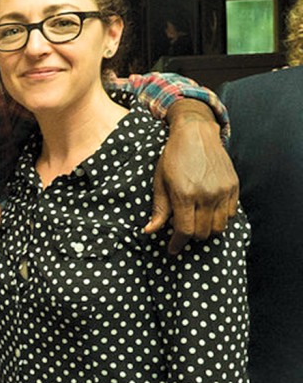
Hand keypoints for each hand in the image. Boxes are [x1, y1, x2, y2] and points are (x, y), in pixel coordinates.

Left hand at [144, 99, 237, 253]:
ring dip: (206, 230)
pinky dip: (219, 219)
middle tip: (181, 231)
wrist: (196, 133)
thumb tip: (150, 231)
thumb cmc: (173, 157)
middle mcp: (207, 195)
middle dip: (190, 237)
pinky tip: (208, 212)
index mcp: (185, 194)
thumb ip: (159, 209)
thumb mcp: (160, 182)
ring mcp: (223, 191)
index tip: (172, 249)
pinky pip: (230, 214)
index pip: (184, 231)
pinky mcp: (234, 187)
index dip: (177, 244)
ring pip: (219, 227)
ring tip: (195, 221)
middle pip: (202, 233)